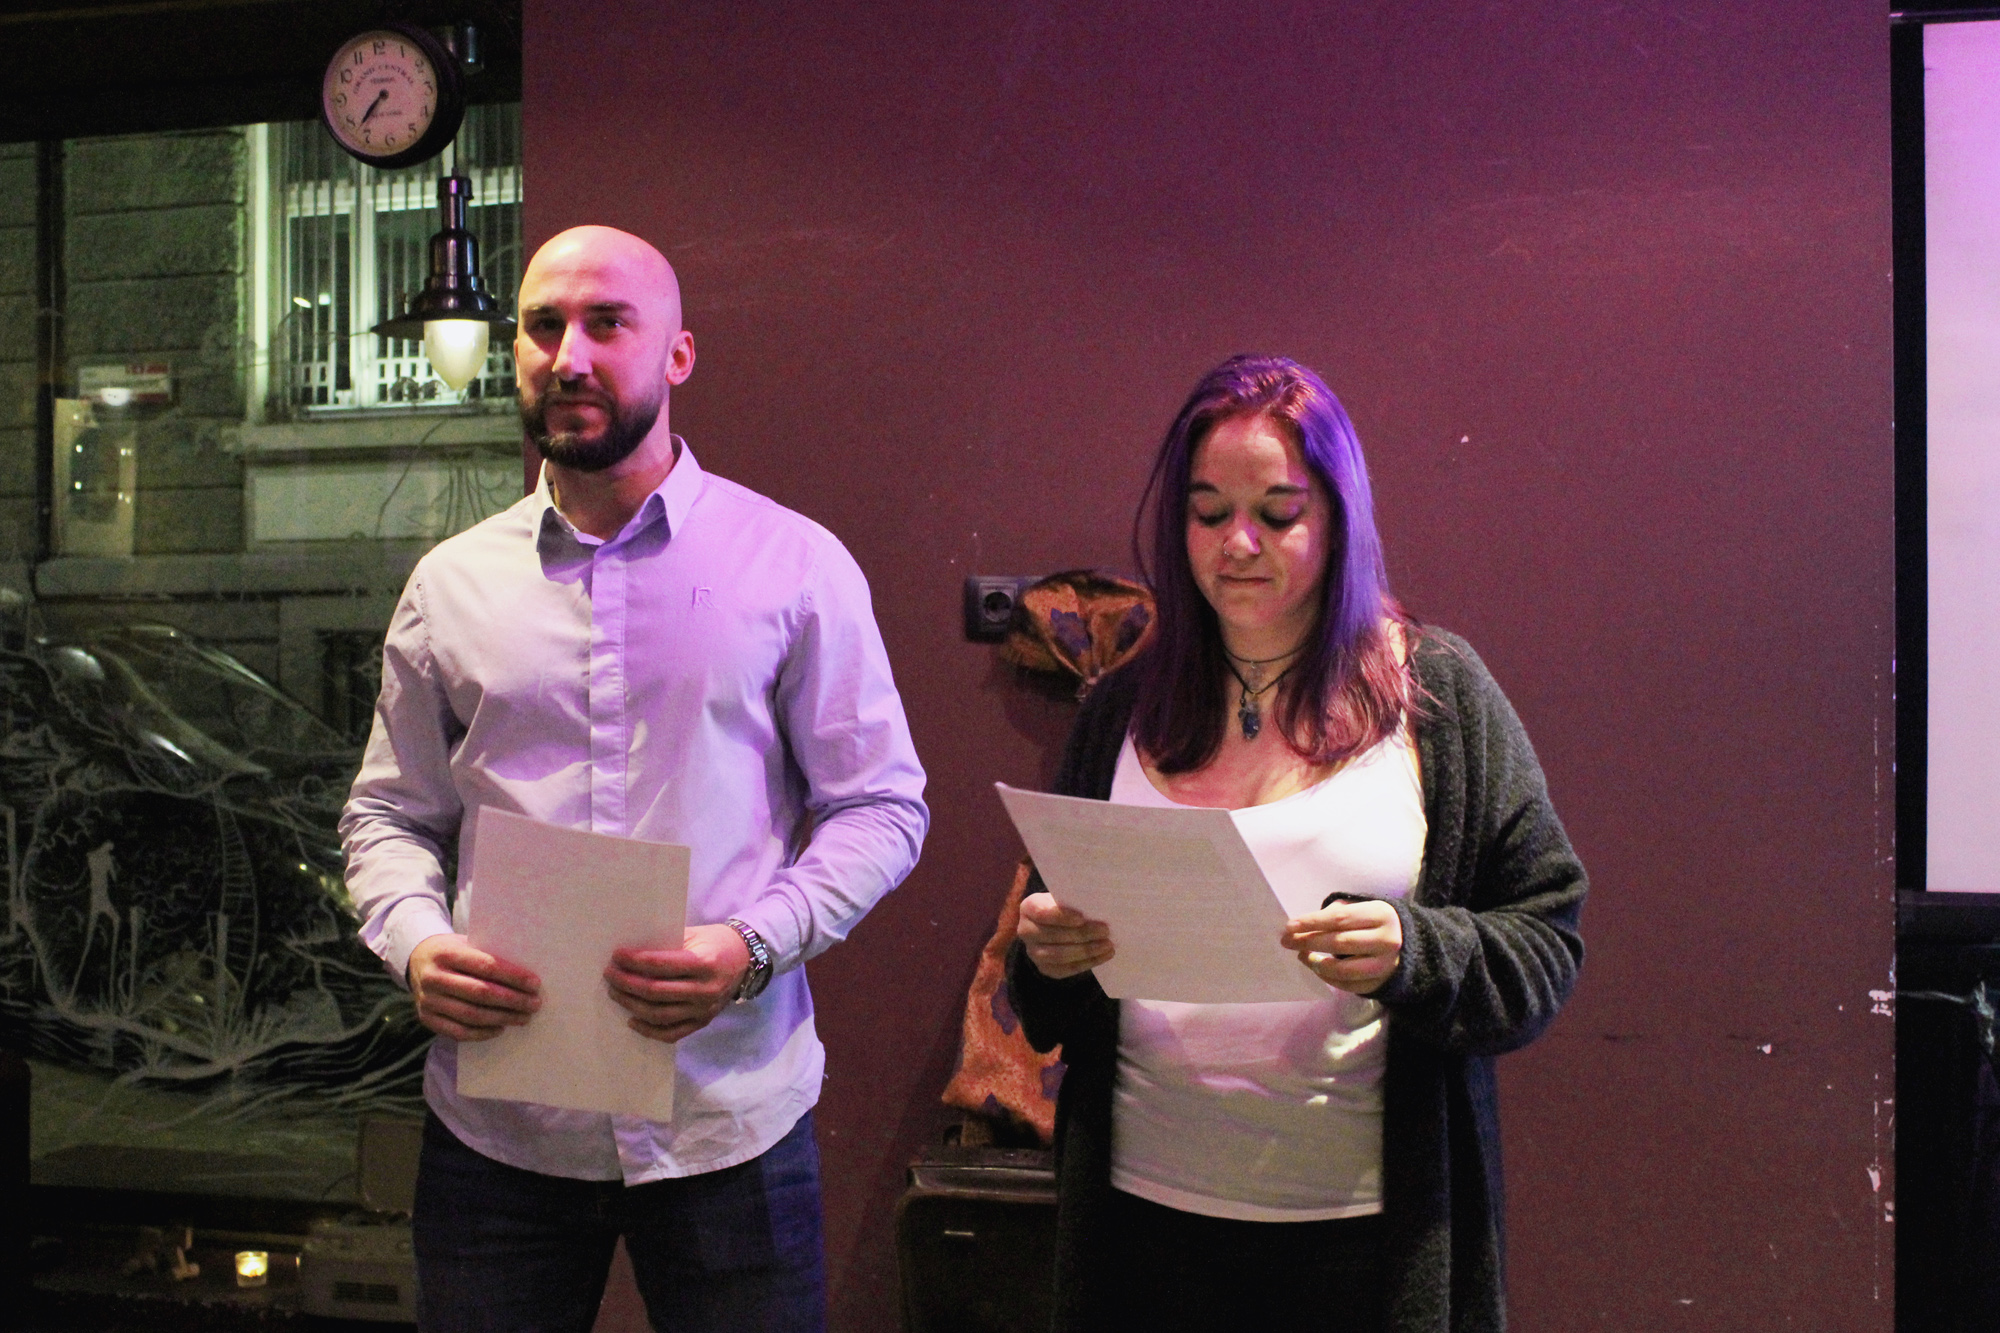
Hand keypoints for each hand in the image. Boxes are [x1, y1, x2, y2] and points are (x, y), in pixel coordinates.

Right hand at [407, 934, 540, 1040]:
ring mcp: (428, 1000)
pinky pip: (458, 1032)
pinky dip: (482, 1033)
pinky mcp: (426, 1018)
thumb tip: (525, 976)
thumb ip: (488, 955)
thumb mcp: (466, 943)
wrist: (416, 958)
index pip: (486, 966)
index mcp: (446, 953)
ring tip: (523, 1017)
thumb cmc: (452, 950)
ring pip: (471, 1015)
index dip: (513, 977)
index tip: (534, 984)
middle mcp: (434, 978)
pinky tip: (500, 1028)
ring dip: (502, 1018)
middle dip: (512, 1000)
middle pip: (480, 993)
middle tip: (534, 1004)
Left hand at [605, 924, 751, 1042]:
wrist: (745, 959)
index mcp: (704, 963)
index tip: (617, 956)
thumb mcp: (694, 935)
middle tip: (610, 975)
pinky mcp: (703, 1022)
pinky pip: (672, 1033)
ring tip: (616, 993)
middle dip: (627, 983)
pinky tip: (632, 1019)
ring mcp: (704, 1009)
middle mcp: (705, 990)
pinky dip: (649, 1030)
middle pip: (655, 992)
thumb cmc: (715, 942)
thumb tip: (630, 955)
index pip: (660, 966)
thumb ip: (667, 945)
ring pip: (659, 1014)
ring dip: (632, 1005)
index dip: (634, 961)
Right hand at [1017, 892, 1112, 979]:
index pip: (1042, 913)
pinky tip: (1103, 956)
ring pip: (1059, 956)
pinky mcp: (1044, 968)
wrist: (1054, 925)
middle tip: (1105, 931)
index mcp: (1029, 908)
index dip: (1061, 916)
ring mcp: (1033, 952)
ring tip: (1107, 945)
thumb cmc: (1064, 906)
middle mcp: (1026, 931)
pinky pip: (1065, 969)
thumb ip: (1074, 901)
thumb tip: (1097, 906)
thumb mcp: (1065, 898)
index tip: (1082, 918)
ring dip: (1086, 951)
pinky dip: (1087, 963)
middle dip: (1082, 934)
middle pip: (1053, 936)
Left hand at [1281, 899, 1402, 995]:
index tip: (1289, 926)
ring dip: (1316, 963)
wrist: (1408, 944)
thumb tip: (1303, 926)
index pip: (1340, 918)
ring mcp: (1384, 965)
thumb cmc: (1374, 922)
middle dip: (1308, 942)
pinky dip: (1327, 978)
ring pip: (1343, 969)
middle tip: (1287, 941)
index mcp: (1381, 915)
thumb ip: (1336, 913)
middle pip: (1339, 943)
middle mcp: (1386, 940)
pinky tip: (1317, 968)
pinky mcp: (1379, 983)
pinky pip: (1347, 986)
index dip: (1312, 922)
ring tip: (1302, 956)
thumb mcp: (1362, 909)